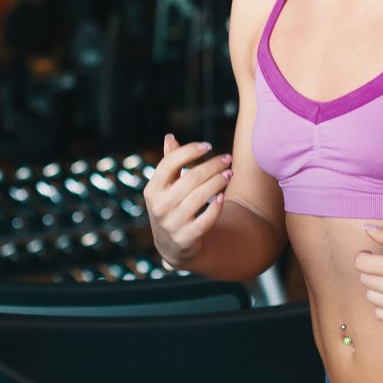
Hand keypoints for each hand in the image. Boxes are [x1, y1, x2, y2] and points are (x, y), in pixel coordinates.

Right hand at [143, 134, 231, 265]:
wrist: (172, 245)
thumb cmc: (171, 206)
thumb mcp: (165, 188)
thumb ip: (169, 164)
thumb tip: (169, 137)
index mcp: (152, 190)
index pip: (169, 164)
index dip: (189, 151)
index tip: (208, 145)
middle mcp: (159, 206)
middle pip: (191, 179)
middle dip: (212, 166)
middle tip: (227, 159)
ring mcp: (171, 224)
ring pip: (200, 197)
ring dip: (218, 182)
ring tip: (229, 174)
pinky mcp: (185, 238)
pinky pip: (205, 221)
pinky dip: (215, 207)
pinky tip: (223, 196)